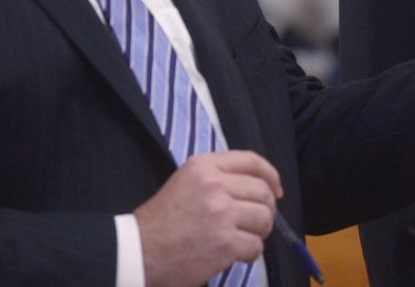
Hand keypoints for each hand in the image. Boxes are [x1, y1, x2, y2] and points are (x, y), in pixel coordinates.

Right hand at [135, 150, 281, 286]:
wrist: (138, 251)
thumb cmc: (161, 220)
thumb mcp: (185, 181)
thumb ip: (217, 176)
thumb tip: (258, 186)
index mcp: (204, 166)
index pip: (252, 161)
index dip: (271, 176)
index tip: (276, 190)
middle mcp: (214, 185)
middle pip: (263, 192)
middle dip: (266, 209)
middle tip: (257, 222)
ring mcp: (221, 214)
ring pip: (264, 219)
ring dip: (259, 232)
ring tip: (243, 238)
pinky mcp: (224, 243)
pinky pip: (255, 246)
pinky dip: (249, 253)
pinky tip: (233, 254)